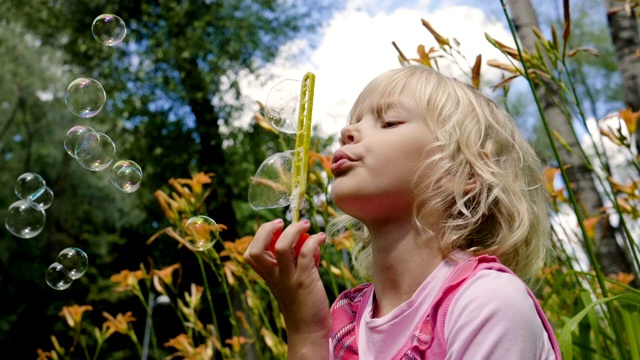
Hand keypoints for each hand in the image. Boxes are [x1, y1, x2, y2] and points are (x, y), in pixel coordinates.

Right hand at [244, 219, 330, 358]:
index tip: (276, 227)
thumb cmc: (303, 303)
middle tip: (283, 222)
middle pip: (256, 249)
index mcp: (269, 275)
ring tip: (306, 225)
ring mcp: (289, 278)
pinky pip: (305, 253)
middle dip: (267, 229)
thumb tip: (308, 240)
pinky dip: (313, 241)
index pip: (251, 253)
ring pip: (282, 247)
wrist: (309, 330)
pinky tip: (322, 238)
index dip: (260, 235)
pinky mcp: (305, 280)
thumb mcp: (293, 279)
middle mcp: (275, 276)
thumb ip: (296, 261)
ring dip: (294, 231)